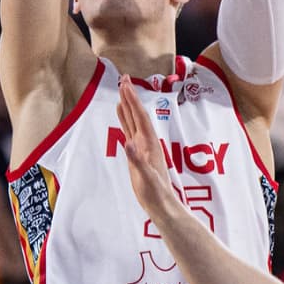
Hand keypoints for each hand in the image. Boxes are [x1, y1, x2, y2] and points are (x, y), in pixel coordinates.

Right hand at [116, 75, 179, 217]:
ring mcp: (142, 146)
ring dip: (128, 105)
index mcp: (149, 144)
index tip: (125, 85)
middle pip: (137, 114)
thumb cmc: (154, 192)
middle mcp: (147, 141)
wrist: (161, 204)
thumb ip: (137, 160)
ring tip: (122, 90)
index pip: (140, 117)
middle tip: (124, 79)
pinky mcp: (138, 152)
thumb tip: (128, 143)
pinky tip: (122, 113)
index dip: (133, 100)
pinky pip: (130, 130)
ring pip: (134, 120)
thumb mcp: (146, 178)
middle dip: (131, 96)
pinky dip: (125, 119)